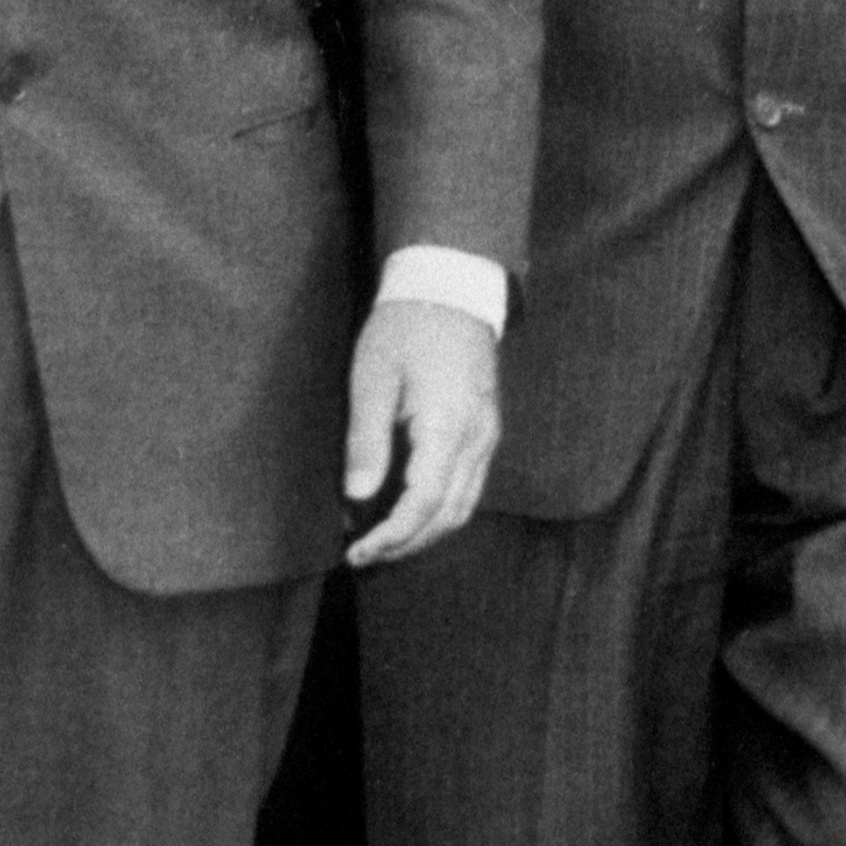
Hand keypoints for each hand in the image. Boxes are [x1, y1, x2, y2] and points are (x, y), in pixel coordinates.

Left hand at [342, 297, 500, 566]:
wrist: (450, 289)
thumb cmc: (405, 327)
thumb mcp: (372, 376)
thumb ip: (367, 439)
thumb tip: (357, 495)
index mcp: (449, 424)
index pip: (424, 501)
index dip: (391, 535)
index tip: (358, 551)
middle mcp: (477, 438)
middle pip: (449, 515)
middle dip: (406, 544)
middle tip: (363, 556)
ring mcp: (488, 436)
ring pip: (463, 507)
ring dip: (424, 533)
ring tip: (383, 543)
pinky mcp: (486, 432)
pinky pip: (469, 487)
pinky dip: (439, 512)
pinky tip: (409, 513)